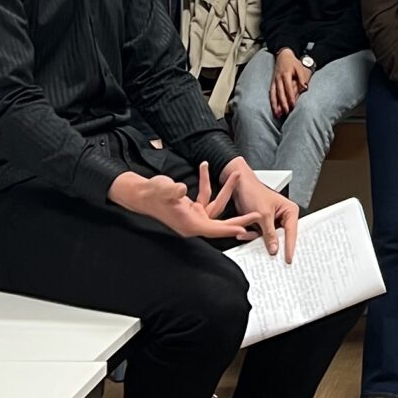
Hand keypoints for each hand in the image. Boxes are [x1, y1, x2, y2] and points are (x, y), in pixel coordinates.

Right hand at [109, 162, 254, 242]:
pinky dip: (206, 183)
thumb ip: (172, 191)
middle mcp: (193, 223)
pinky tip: (206, 168)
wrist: (141, 193)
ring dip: (226, 189)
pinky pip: (205, 197)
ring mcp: (193, 216)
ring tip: (235, 175)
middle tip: (256, 215)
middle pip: (220, 222)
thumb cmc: (151, 194)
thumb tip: (180, 189)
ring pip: (215, 205)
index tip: (244, 229)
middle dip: (239, 218)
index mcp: (188, 224)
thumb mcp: (162, 190)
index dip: (229, 229)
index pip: (213, 229)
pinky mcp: (192, 208)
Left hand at [220, 160, 298, 260]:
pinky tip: (244, 231)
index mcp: (289, 211)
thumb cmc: (253, 192)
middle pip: (281, 237)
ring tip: (247, 232)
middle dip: (270, 242)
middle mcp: (283, 216)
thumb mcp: (263, 215)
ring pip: (268, 238)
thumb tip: (274, 249)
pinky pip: (260, 236)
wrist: (237, 185)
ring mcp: (273, 221)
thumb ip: (269, 234)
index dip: (289, 247)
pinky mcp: (263, 224)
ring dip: (256, 237)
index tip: (288, 259)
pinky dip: (251, 235)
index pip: (292, 232)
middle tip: (267, 253)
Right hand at [269, 48, 310, 119]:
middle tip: (286, 113)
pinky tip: (273, 108)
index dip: (290, 97)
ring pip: (273, 94)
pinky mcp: (272, 82)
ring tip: (276, 114)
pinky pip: (271, 93)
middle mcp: (278, 78)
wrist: (283, 55)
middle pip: (280, 93)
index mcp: (285, 74)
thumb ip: (302, 78)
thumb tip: (305, 87)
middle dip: (282, 103)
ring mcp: (274, 81)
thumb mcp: (299, 68)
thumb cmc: (293, 62)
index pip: (288, 88)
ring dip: (275, 105)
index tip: (293, 105)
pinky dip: (272, 101)